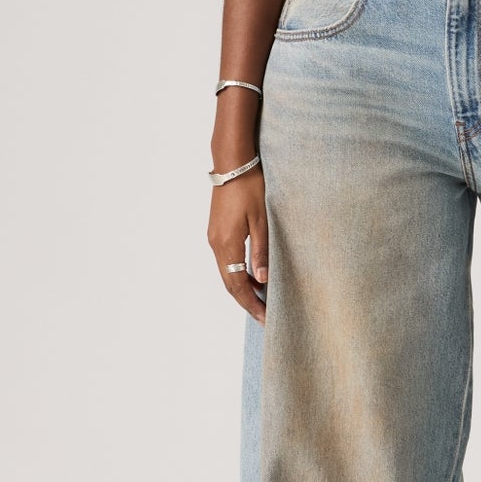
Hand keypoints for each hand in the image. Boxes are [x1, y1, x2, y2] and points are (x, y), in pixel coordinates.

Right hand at [209, 170, 268, 321]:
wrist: (232, 163)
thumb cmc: (250, 187)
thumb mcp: (262, 220)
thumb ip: (261, 251)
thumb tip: (262, 280)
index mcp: (226, 244)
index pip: (237, 285)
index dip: (251, 304)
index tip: (266, 318)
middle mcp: (216, 244)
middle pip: (230, 283)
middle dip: (247, 301)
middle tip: (265, 316)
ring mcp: (214, 237)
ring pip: (227, 273)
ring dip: (243, 288)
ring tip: (262, 300)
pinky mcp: (217, 231)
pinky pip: (227, 260)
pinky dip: (239, 273)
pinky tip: (254, 276)